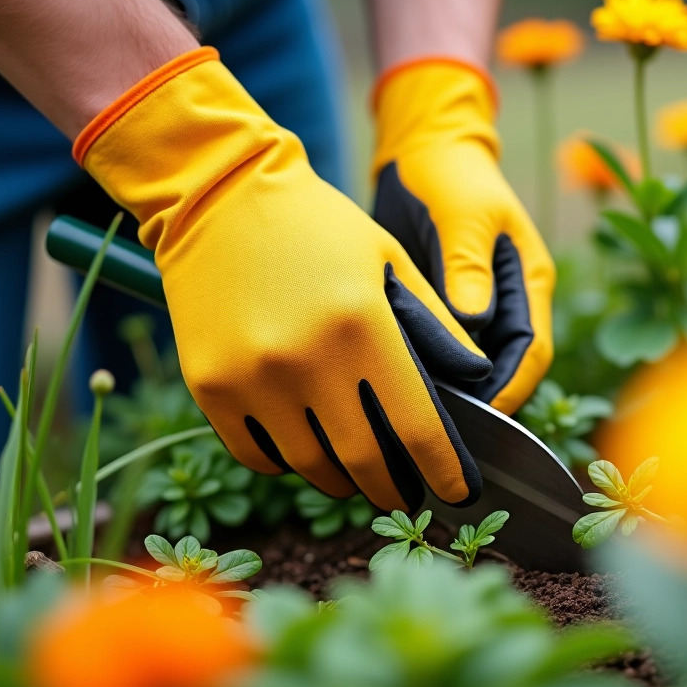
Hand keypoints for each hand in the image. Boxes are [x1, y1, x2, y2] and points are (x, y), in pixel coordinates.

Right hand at [76, 48, 492, 511]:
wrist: (220, 194)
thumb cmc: (319, 224)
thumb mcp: (391, 260)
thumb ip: (436, 326)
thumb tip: (477, 382)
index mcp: (363, 326)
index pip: (417, 427)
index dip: (443, 470)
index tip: (458, 491)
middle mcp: (306, 359)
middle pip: (363, 461)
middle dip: (393, 488)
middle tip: (405, 492)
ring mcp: (252, 377)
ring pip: (309, 465)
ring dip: (341, 478)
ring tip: (356, 467)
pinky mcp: (210, 386)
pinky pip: (257, 454)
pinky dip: (287, 460)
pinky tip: (304, 444)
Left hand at [370, 59, 554, 414]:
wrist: (421, 151)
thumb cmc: (449, 174)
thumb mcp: (462, 213)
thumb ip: (469, 264)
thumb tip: (474, 320)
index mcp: (528, 283)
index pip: (530, 352)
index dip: (509, 389)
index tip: (476, 415)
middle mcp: (507, 304)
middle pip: (504, 371)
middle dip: (478, 403)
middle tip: (435, 429)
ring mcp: (475, 310)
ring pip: (471, 370)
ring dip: (448, 394)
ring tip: (411, 417)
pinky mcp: (441, 312)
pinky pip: (440, 355)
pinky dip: (423, 375)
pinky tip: (393, 389)